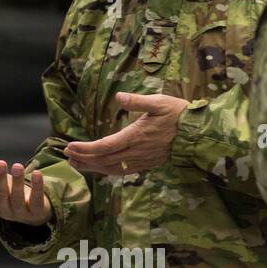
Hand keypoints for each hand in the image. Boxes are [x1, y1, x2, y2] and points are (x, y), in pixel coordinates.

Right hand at [0, 153, 50, 225]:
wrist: (29, 210)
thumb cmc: (5, 191)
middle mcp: (3, 209)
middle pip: (0, 195)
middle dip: (0, 179)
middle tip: (0, 163)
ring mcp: (20, 212)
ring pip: (17, 198)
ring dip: (17, 182)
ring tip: (17, 166)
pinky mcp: (37, 211)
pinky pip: (36, 200)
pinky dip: (37, 187)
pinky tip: (37, 174)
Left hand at [64, 91, 189, 175]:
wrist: (199, 134)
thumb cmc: (179, 114)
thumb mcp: (160, 102)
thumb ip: (138, 101)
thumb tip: (119, 96)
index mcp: (137, 136)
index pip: (105, 146)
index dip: (85, 148)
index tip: (70, 146)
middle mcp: (137, 151)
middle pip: (104, 159)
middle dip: (84, 158)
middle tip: (67, 155)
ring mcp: (142, 160)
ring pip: (112, 168)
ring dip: (92, 167)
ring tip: (76, 163)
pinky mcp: (147, 164)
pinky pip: (123, 171)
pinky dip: (107, 171)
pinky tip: (98, 169)